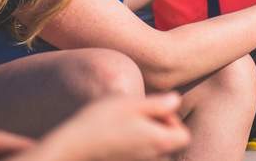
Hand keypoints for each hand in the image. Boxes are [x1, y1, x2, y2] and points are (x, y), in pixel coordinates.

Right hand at [14, 93, 189, 160]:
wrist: (71, 145)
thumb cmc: (102, 121)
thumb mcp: (133, 104)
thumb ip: (160, 103)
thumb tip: (176, 101)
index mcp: (160, 143)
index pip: (184, 135)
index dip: (173, 120)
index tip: (152, 111)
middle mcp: (153, 158)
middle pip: (168, 142)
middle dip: (158, 125)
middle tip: (135, 113)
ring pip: (152, 146)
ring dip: (144, 132)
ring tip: (123, 122)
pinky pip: (137, 151)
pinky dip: (132, 141)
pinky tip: (114, 132)